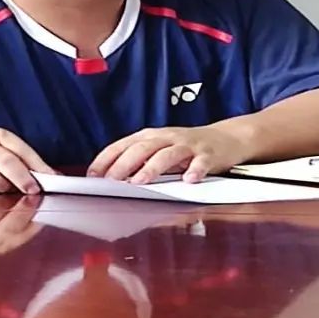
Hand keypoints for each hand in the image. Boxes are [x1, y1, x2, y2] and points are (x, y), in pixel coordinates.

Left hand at [87, 125, 248, 183]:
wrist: (225, 138)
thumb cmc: (187, 148)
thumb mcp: (160, 149)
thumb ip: (139, 160)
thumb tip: (111, 178)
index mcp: (152, 136)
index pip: (124, 145)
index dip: (107, 158)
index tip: (93, 175)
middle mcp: (168, 137)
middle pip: (143, 148)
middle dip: (125, 164)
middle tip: (112, 180)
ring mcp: (188, 145)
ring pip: (168, 154)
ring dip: (153, 167)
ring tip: (141, 181)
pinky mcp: (208, 154)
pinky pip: (201, 162)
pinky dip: (195, 170)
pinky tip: (190, 180)